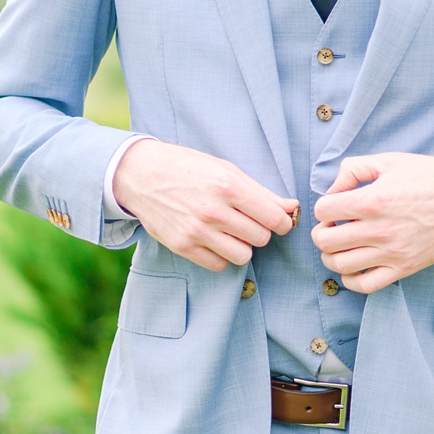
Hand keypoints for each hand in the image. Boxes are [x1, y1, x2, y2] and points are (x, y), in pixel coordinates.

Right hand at [112, 139, 299, 271]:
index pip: (274, 219)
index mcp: (228, 187)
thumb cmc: (188, 168)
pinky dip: (221, 256)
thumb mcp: (226, 170)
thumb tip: (292, 208)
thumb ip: (261, 192)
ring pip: (243, 256)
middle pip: (261, 238)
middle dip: (259, 231)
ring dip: (242, 246)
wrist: (141, 174)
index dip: (281, 222)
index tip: (275, 220)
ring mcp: (196, 231)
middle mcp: (213, 211)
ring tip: (230, 232)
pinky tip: (213, 240)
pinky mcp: (182, 246)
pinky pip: (219, 265)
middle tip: (246, 221)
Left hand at [311, 153, 433, 292]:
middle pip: (325, 241)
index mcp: (373, 200)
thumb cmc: (430, 177)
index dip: (324, 207)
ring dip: (331, 255)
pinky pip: (365, 285)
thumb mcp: (389, 161)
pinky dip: (350, 279)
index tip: (334, 206)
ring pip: (340, 265)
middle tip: (331, 227)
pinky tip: (353, 265)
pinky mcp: (404, 268)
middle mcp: (380, 229)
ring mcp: (392, 252)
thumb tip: (333, 190)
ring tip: (340, 246)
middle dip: (321, 232)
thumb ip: (353, 169)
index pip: (323, 210)